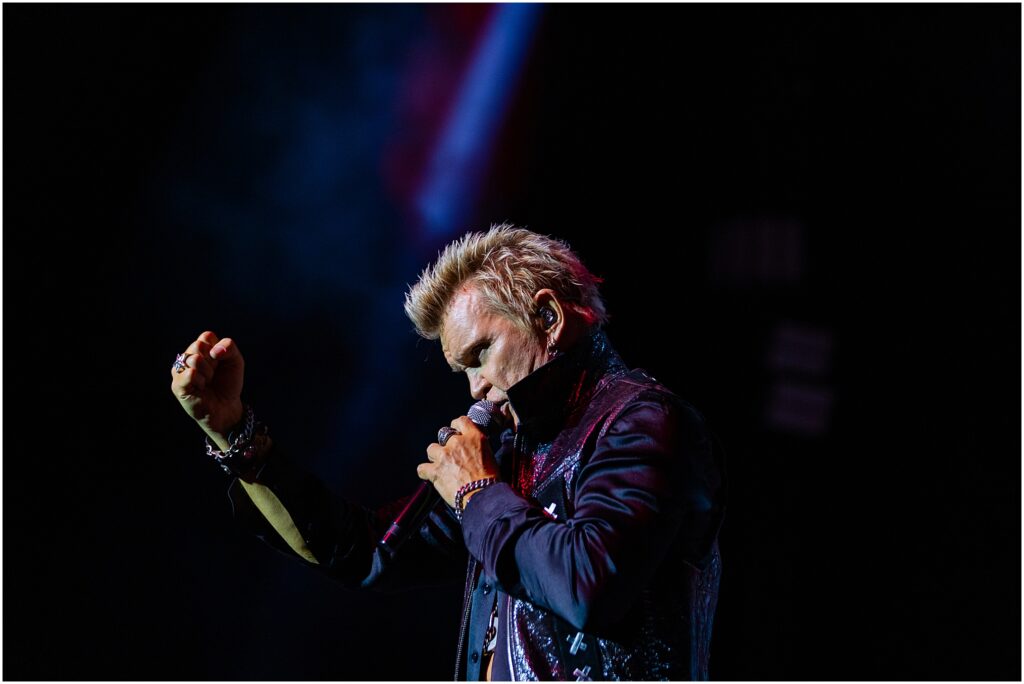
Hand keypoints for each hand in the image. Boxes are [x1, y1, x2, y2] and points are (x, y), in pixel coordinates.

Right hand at [170, 330, 244, 449]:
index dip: (218, 349)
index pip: (206, 336)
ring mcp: (180, 371)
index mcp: (200, 349)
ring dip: (208, 372)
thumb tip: (215, 350)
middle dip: (213, 361)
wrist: (226, 407)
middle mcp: (187, 358)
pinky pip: (190, 373)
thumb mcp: (235, 361)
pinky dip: (201, 381)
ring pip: (194, 359)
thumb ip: (229, 347)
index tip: (221, 362)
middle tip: (213, 374)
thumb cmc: (228, 383)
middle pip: (198, 345)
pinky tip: (201, 388)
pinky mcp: (177, 385)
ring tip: (207, 382)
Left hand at [417, 416, 498, 506]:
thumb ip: (477, 447)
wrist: (483, 495)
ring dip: (435, 457)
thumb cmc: (490, 480)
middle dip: (446, 444)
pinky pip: (422, 468)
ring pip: (431, 449)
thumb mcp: (490, 455)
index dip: (456, 426)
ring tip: (441, 466)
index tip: (455, 432)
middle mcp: (458, 442)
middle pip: (444, 434)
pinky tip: (430, 476)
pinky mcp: (436, 470)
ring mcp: (445, 455)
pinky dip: (425, 472)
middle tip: (451, 455)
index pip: (461, 421)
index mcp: (474, 437)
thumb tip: (472, 450)